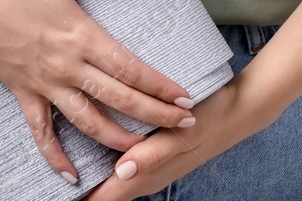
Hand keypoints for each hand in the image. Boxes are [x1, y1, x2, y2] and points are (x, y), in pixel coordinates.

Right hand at [0, 0, 199, 184]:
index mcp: (80, 35)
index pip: (130, 68)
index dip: (160, 86)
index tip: (185, 97)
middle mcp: (67, 67)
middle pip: (119, 99)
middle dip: (154, 115)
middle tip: (183, 125)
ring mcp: (45, 84)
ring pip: (88, 122)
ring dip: (118, 140)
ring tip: (143, 152)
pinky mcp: (23, 93)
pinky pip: (42, 132)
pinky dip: (56, 156)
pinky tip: (71, 175)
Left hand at [81, 76, 257, 198]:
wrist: (240, 109)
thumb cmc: (210, 118)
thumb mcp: (183, 134)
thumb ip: (152, 153)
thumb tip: (122, 171)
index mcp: (151, 173)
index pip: (109, 197)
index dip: (87, 200)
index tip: (66, 196)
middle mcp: (149, 175)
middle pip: (109, 193)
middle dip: (87, 193)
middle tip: (61, 184)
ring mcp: (154, 166)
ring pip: (118, 181)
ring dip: (97, 182)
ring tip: (71, 174)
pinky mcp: (157, 153)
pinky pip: (129, 167)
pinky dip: (111, 166)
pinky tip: (100, 151)